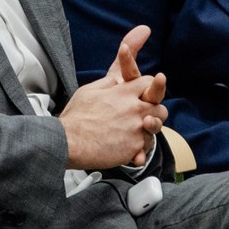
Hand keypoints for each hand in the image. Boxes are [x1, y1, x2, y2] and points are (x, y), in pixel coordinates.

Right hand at [60, 25, 165, 170]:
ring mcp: (136, 128)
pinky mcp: (135, 147)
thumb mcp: (89, 90)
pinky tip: (128, 149)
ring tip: (135, 134)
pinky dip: (139, 149)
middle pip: (160, 106)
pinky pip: (146, 147)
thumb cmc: (76, 117)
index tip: (143, 95)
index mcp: (123, 92)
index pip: (149, 82)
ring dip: (149, 130)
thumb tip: (117, 79)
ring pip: (157, 127)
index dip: (148, 87)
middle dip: (155, 111)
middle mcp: (134, 108)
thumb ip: (108, 82)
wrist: (68, 142)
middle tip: (145, 117)